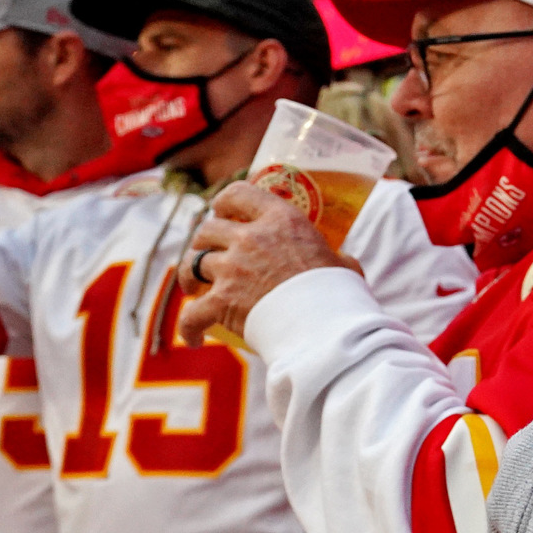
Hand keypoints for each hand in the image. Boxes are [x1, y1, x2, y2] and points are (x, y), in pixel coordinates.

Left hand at [176, 181, 358, 344]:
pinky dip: (189, 326)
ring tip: (193, 288)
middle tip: (208, 254)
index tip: (220, 211)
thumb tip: (342, 261)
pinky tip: (195, 338)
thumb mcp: (342, 264)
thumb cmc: (338, 294)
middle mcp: (250, 238)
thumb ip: (334, 257)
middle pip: (208, 229)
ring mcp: (232, 268)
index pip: (238, 194)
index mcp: (281, 220)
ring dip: (189, 276)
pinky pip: (191, 313)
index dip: (223, 202)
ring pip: (192, 264)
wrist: (325, 325)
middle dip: (203, 242)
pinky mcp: (221, 301)